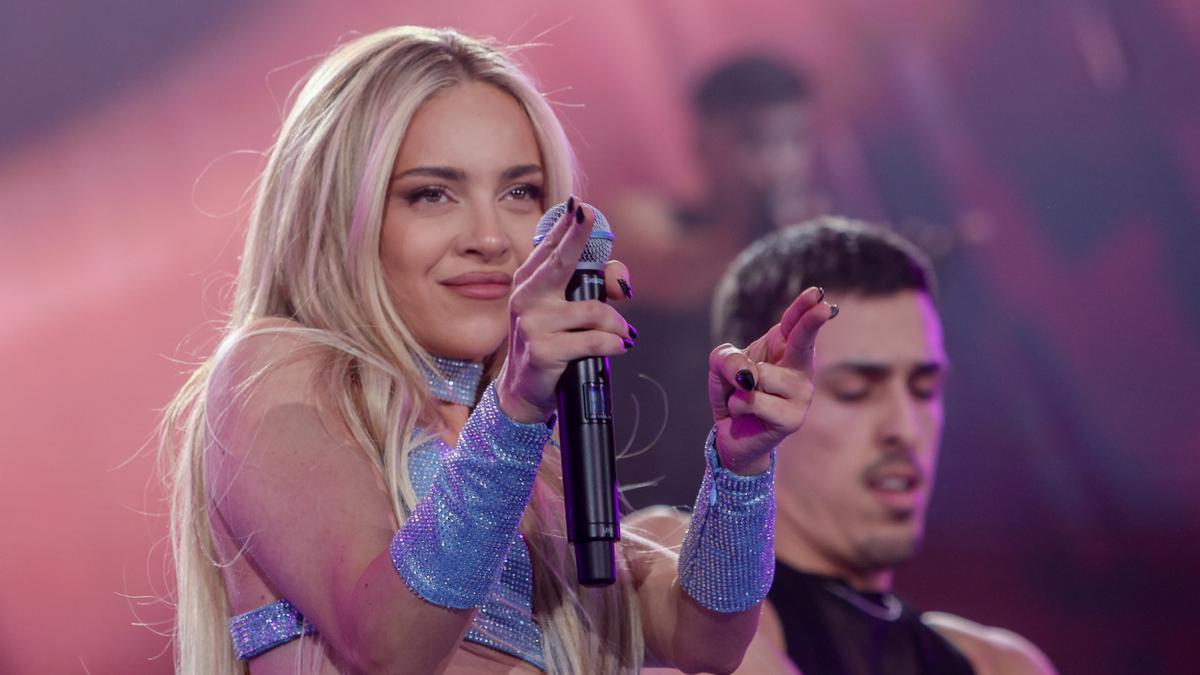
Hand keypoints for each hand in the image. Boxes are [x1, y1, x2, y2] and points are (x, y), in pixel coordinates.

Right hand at [496, 199, 635, 423]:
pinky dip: (613, 344)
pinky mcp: (544, 350)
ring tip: (621, 335)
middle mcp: (527, 297)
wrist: (524, 390)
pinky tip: (617, 348)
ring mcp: (533, 323)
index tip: (582, 207)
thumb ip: (596, 290)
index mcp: (530, 282)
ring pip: (594, 310)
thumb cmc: (552, 342)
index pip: (551, 247)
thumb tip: (622, 282)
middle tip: (589, 215)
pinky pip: (594, 340)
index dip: (568, 225)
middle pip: (560, 261)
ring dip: (617, 325)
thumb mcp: (569, 312)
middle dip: (577, 236)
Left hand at [706, 286, 835, 473]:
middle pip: (802, 341)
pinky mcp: (793, 419)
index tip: (818, 295)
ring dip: (740, 387)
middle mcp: (799, 369)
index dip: (805, 308)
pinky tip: (746, 414)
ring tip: (746, 397)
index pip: (794, 324)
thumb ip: (727, 359)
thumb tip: (749, 375)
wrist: (732, 434)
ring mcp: (801, 395)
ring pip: (760, 376)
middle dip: (810, 322)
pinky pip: (752, 400)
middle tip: (822, 307)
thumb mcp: (721, 368)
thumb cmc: (734, 393)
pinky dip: (738, 405)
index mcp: (783, 349)